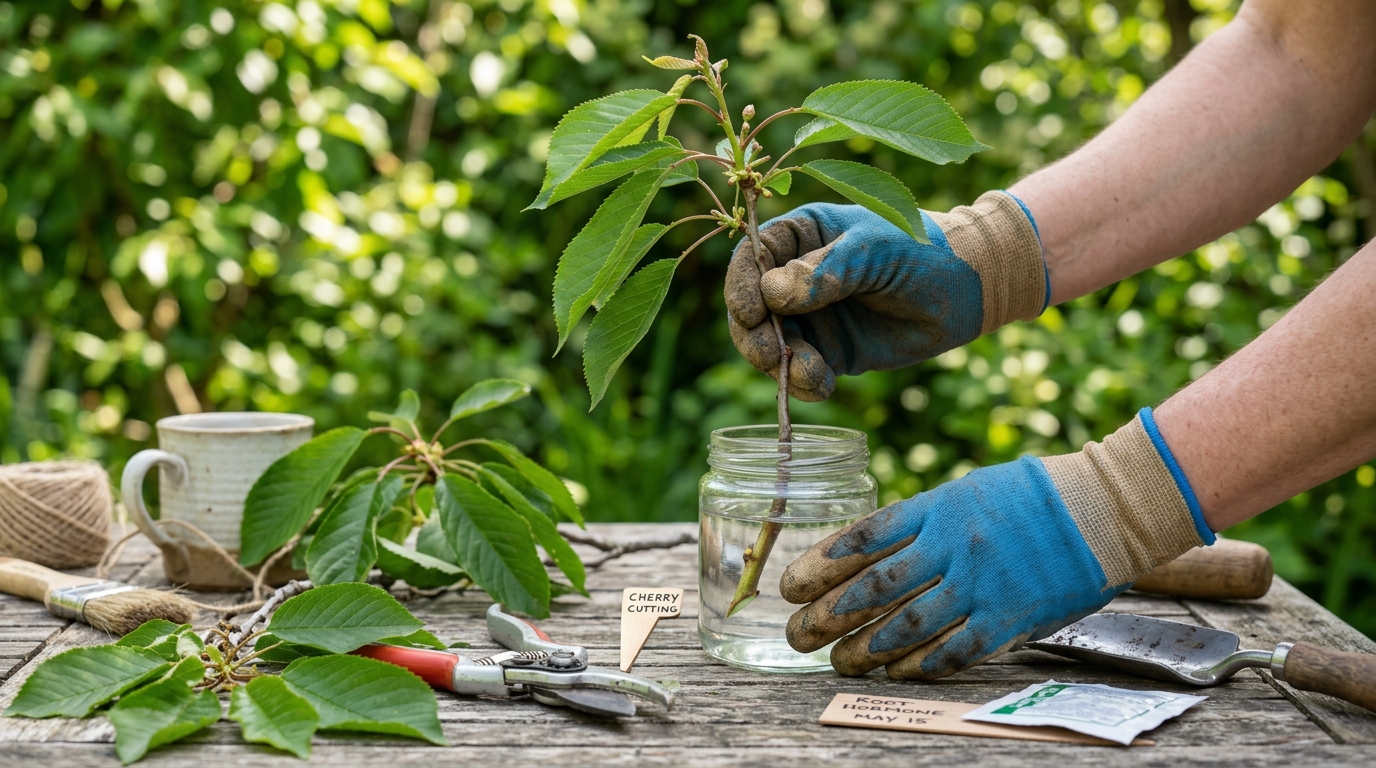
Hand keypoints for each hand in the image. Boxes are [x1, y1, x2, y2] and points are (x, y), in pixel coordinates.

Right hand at [724, 192, 1044, 400]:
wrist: (966, 289)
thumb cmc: (920, 250)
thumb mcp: (873, 249)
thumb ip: (825, 271)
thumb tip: (771, 293)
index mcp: (802, 235)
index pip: (752, 257)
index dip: (741, 285)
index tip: (750, 312)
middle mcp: (796, 276)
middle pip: (752, 307)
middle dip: (754, 334)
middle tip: (769, 354)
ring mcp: (811, 316)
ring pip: (771, 344)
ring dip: (779, 364)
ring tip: (809, 373)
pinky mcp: (830, 351)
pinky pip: (800, 371)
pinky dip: (802, 382)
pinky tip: (821, 385)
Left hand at [779, 408, 1214, 678]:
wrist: (1103, 509)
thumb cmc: (1032, 496)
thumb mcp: (967, 490)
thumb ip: (923, 521)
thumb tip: (872, 551)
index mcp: (936, 507)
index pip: (864, 538)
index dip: (822, 564)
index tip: (791, 584)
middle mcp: (950, 545)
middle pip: (873, 586)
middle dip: (828, 614)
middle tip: (796, 633)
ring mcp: (979, 583)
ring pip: (906, 623)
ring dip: (865, 647)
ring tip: (836, 662)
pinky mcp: (1007, 616)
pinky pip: (953, 648)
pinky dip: (919, 664)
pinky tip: (894, 673)